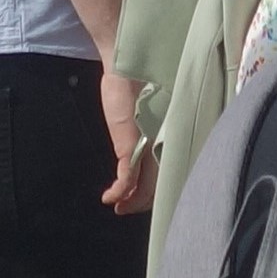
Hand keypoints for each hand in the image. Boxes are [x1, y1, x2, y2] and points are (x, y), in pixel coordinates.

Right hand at [96, 68, 155, 213]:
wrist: (127, 69)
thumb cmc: (131, 87)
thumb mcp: (135, 116)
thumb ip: (139, 136)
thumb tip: (136, 153)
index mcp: (165, 141)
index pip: (165, 174)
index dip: (153, 190)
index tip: (138, 198)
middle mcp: (161, 148)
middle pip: (157, 185)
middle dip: (140, 201)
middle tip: (126, 208)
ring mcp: (148, 150)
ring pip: (145, 187)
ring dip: (130, 201)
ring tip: (119, 206)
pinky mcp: (131, 147)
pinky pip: (127, 178)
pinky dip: (119, 191)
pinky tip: (110, 197)